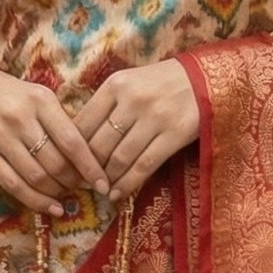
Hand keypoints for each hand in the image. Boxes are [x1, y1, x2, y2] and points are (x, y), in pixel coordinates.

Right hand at [0, 54, 108, 217]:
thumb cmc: (7, 92)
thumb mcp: (37, 95)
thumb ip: (60, 120)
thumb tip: (91, 157)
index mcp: (40, 100)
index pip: (72, 141)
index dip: (91, 168)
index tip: (104, 184)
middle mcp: (20, 118)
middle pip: (56, 163)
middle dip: (75, 182)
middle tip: (83, 188)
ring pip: (37, 177)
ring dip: (57, 192)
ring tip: (66, 196)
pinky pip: (13, 185)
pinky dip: (35, 201)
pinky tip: (50, 208)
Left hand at [72, 60, 199, 201]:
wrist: (205, 78)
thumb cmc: (161, 83)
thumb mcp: (129, 83)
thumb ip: (105, 106)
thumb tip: (77, 141)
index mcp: (115, 85)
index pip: (82, 123)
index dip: (71, 150)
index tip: (67, 167)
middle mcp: (132, 100)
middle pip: (98, 144)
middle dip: (87, 170)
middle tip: (81, 184)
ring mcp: (155, 117)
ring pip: (119, 158)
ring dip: (106, 179)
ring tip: (100, 191)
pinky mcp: (175, 134)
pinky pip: (144, 165)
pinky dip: (128, 184)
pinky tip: (117, 194)